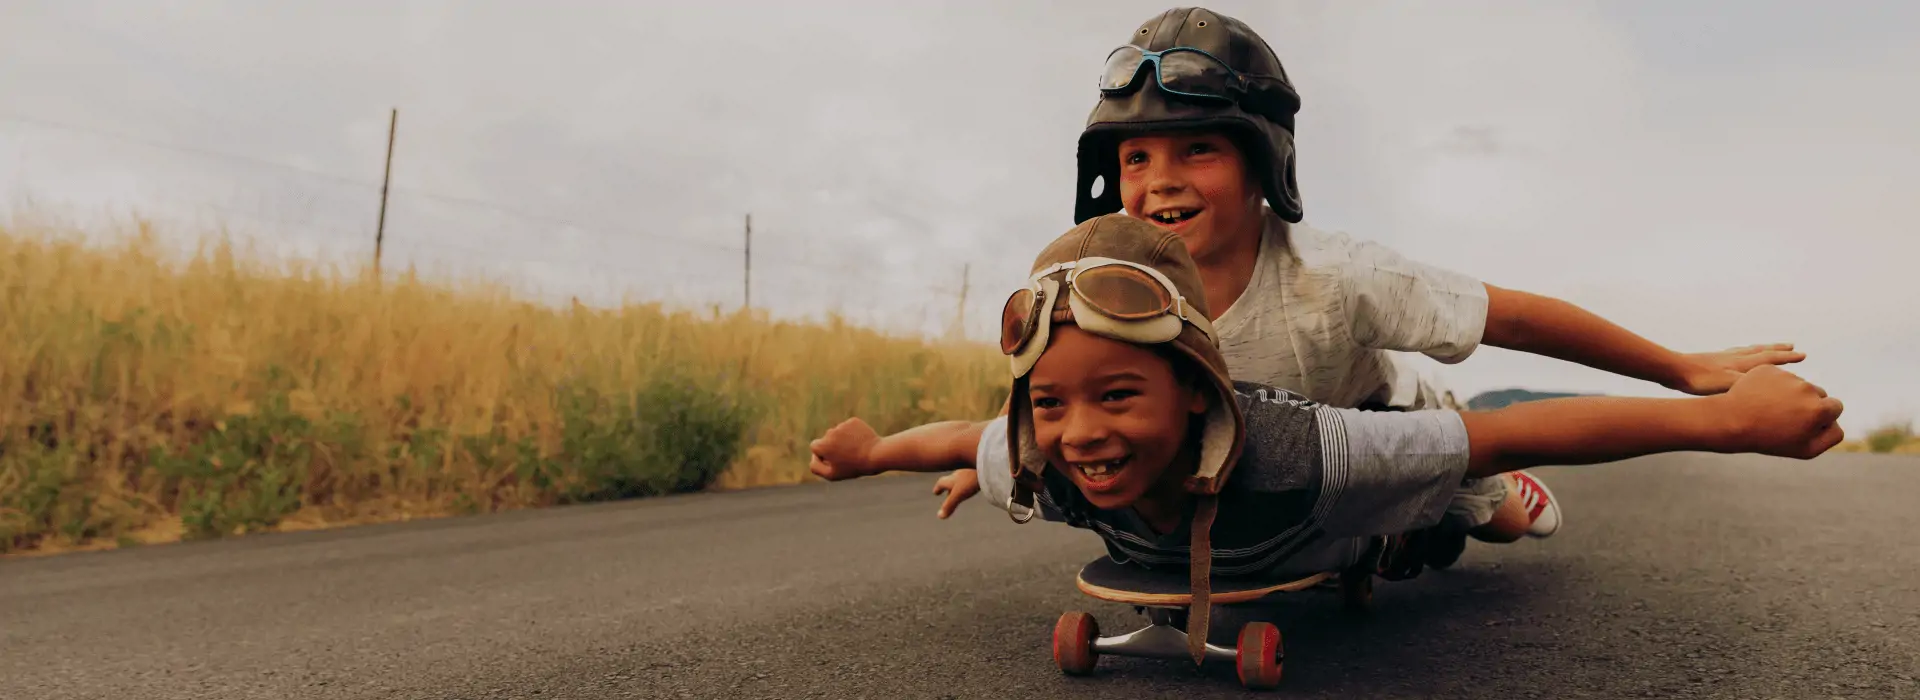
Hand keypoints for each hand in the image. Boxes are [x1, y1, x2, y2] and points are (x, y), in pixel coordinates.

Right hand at [809, 417, 880, 480]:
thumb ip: (816, 467)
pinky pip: (849, 428)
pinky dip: (853, 434)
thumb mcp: (832, 475)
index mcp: (822, 445)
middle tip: (848, 457)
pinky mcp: (853, 421)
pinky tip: (861, 442)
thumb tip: (813, 457)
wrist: (876, 454)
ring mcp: (842, 425)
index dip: (824, 455)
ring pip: (839, 433)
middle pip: (827, 439)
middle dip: (834, 446)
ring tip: (856, 450)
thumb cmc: (853, 467)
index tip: (835, 461)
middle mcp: (830, 432)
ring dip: (844, 440)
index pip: (815, 447)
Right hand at [932, 469, 979, 518]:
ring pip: (961, 478)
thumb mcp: (959, 495)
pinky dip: (970, 481)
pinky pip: (973, 476)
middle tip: (947, 492)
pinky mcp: (979, 470)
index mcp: (951, 479)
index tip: (936, 493)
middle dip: (948, 487)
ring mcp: (969, 471)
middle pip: (951, 480)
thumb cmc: (971, 480)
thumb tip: (940, 516)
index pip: (941, 484)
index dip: (938, 489)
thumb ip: (949, 505)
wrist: (986, 465)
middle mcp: (958, 474)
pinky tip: (976, 483)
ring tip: (961, 489)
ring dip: (959, 484)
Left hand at [1674, 343, 1806, 395]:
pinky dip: (1742, 352)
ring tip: (1769, 347)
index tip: (1802, 354)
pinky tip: (1737, 354)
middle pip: (1761, 351)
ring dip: (1762, 348)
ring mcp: (1723, 357)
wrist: (1675, 370)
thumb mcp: (1728, 385)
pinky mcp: (1712, 359)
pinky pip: (1733, 353)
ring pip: (1748, 350)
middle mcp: (1735, 357)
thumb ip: (1750, 384)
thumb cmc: (1700, 381)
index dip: (1787, 358)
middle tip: (1792, 346)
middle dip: (1778, 350)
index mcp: (1742, 364)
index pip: (1770, 359)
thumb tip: (1773, 384)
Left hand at [1717, 365, 1844, 458]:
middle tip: (1786, 418)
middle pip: (1817, 393)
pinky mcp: (1768, 368)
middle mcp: (1806, 388)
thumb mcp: (1806, 450)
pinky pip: (1777, 376)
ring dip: (1790, 394)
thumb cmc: (1768, 440)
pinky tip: (1761, 398)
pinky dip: (1772, 385)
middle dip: (1808, 403)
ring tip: (1771, 410)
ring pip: (1796, 384)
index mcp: (1819, 409)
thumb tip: (1837, 422)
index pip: (1835, 407)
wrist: (1731, 422)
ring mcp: (1786, 376)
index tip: (1808, 422)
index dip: (1823, 416)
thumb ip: (1832, 436)